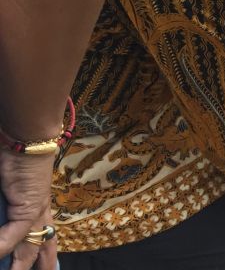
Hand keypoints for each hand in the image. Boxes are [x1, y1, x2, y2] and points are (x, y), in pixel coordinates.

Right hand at [0, 152, 57, 269]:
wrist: (28, 141)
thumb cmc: (15, 161)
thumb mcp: (9, 193)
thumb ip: (5, 211)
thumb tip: (1, 221)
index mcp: (37, 208)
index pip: (44, 237)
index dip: (44, 256)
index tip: (47, 268)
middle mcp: (40, 213)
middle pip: (43, 247)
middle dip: (42, 266)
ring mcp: (36, 211)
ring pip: (32, 247)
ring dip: (21, 266)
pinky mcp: (29, 206)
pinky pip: (17, 232)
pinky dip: (4, 245)